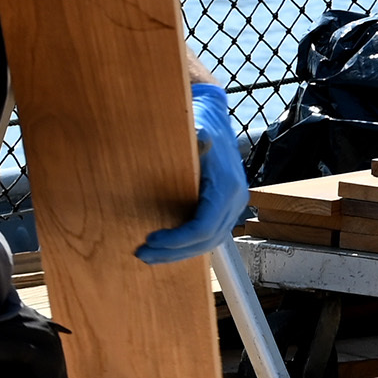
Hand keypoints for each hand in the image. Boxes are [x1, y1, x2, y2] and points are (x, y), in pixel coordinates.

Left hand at [139, 82, 250, 263]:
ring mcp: (232, 208)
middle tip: (141, 253)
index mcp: (228, 188)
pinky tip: (165, 246)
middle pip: (206, 241)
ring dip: (178, 253)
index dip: (177, 239)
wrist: (215, 123)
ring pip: (208, 244)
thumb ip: (199, 138)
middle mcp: (235, 201)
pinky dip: (186, 245)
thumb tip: (201, 136)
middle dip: (173, 251)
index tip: (150, 239)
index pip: (204, 227)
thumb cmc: (202, 127)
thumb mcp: (198, 130)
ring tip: (149, 254)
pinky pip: (208, 236)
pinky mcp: (224, 211)